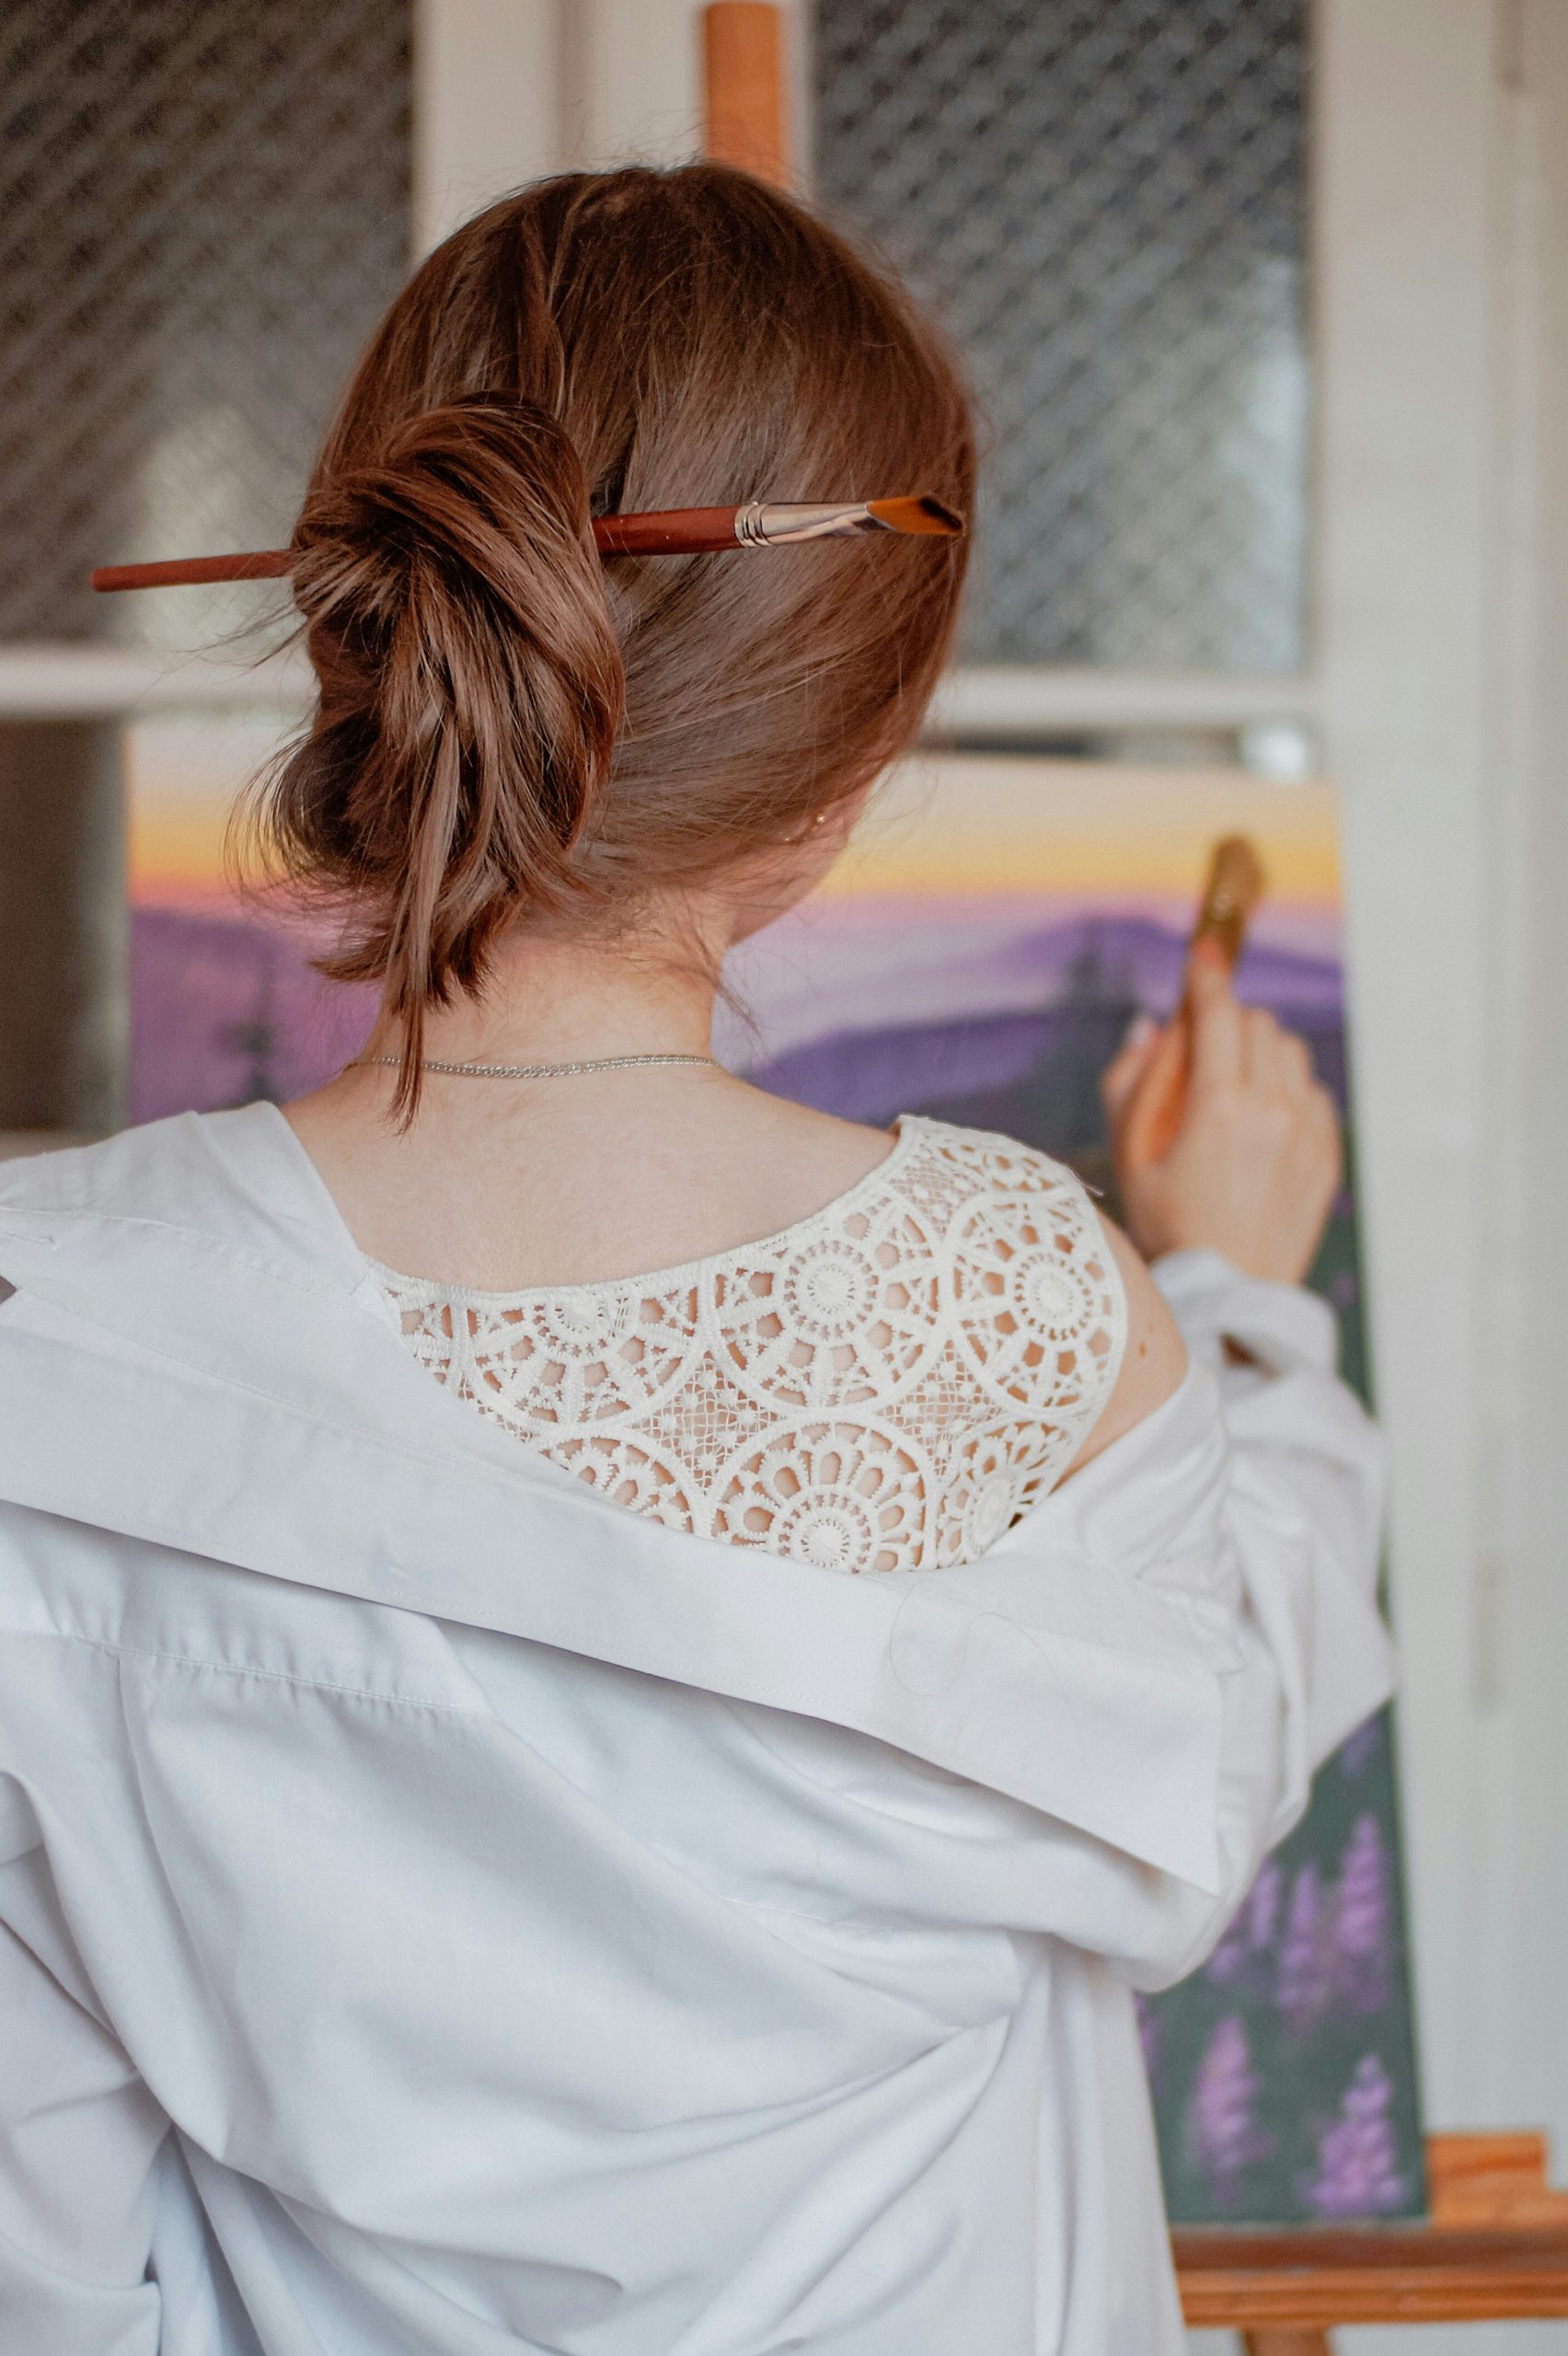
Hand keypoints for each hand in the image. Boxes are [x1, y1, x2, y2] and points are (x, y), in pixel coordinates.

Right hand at [1100, 941, 1341, 1284]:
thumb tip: (1152, 1026)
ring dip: (1257, 1052)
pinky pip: (1310, 1091)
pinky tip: (1258, 1123)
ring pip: (1289, 1052)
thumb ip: (1131, 1078)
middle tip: (1200, 1048)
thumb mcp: (1127, 1153)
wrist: (1228, 1293)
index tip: (1203, 951)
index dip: (1207, 974)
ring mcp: (1307, 1131)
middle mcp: (1272, 1108)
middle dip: (1226, 1021)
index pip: (1217, 1011)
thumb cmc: (1165, 1224)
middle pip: (1257, 1023)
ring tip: (1229, 1088)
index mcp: (1219, 1104)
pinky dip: (1284, 1089)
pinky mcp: (1326, 1152)